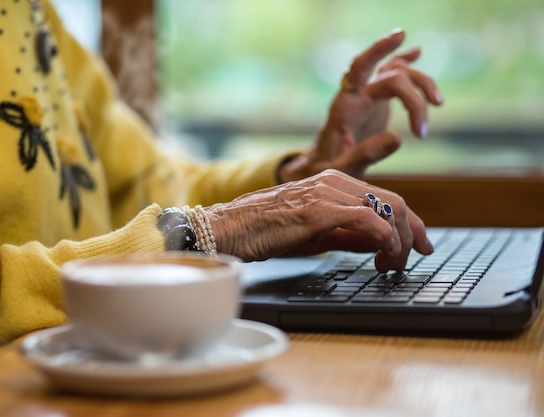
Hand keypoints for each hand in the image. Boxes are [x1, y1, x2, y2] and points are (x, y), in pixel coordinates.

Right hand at [206, 169, 433, 271]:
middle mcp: (334, 182)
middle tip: (414, 259)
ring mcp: (327, 192)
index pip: (386, 199)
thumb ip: (348, 235)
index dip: (411, 225)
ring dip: (400, 242)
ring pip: (388, 209)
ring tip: (393, 266)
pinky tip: (382, 257)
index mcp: (333, 184)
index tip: (419, 247)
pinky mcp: (320, 209)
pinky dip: (385, 240)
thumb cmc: (265, 231)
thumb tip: (379, 244)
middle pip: (395, 202)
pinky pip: (369, 220)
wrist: (229, 228)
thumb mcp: (316, 234)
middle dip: (413, 233)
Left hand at [279, 28, 443, 180]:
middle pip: (390, 77)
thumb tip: (398, 139)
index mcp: (344, 107)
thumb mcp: (342, 169)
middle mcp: (356, 96)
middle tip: (421, 132)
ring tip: (437, 106)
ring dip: (421, 85)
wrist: (320, 167)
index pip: (359, 70)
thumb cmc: (326, 168)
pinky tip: (417, 52)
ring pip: (398, 75)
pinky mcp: (376, 102)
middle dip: (413, 98)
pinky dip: (406, 65)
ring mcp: (367, 96)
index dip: (377, 50)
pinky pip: (393, 77)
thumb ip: (366, 155)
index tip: (400, 37)